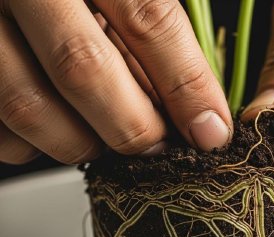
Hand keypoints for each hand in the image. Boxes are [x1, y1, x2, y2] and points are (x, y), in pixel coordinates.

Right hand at [0, 0, 231, 164]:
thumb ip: (151, 29)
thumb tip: (196, 106)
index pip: (148, 19)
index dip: (186, 85)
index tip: (211, 131)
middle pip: (83, 67)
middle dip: (133, 126)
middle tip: (157, 146)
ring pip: (28, 105)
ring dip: (82, 143)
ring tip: (107, 140)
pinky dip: (35, 144)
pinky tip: (59, 128)